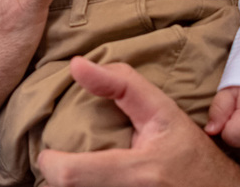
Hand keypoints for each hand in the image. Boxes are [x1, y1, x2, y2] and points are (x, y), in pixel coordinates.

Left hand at [36, 58, 239, 186]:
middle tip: (62, 162)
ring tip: (77, 172)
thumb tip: (76, 65)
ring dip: (74, 185)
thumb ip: (120, 84)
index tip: (50, 152)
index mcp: (138, 173)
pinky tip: (90, 181)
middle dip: (59, 177)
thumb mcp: (161, 111)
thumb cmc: (188, 151)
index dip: (51, 164)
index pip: (71, 176)